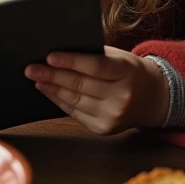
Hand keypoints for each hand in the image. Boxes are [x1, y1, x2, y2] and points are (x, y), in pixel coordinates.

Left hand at [24, 45, 169, 134]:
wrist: (154, 98)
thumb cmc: (130, 71)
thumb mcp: (120, 57)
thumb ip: (94, 55)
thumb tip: (58, 54)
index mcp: (127, 72)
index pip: (95, 67)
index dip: (71, 61)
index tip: (49, 56)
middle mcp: (122, 97)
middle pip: (80, 85)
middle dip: (52, 76)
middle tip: (31, 69)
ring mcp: (113, 116)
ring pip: (75, 100)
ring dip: (52, 89)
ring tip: (36, 79)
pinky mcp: (104, 129)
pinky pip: (75, 113)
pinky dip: (59, 101)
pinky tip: (48, 91)